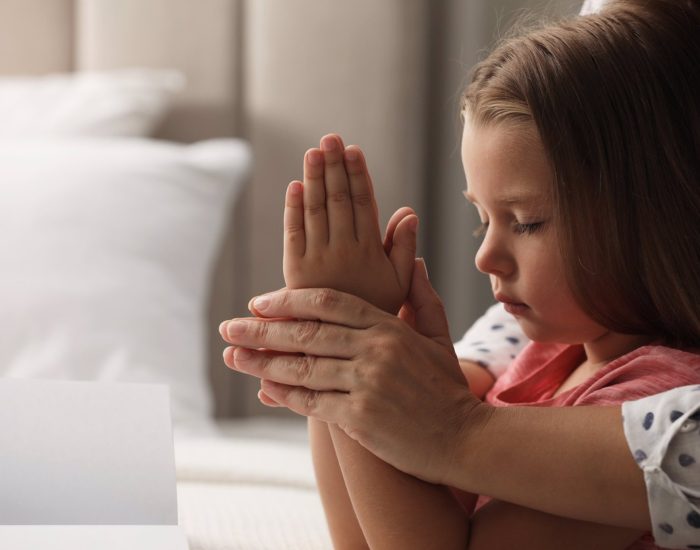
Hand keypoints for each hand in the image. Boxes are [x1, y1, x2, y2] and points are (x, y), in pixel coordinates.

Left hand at [221, 259, 483, 485]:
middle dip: (261, 330)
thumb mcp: (438, 335)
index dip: (289, 301)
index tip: (260, 302)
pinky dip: (284, 394)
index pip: (328, 303)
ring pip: (302, 367)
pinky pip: (311, 401)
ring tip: (232, 357)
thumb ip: (420, 296)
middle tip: (229, 327)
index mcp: (389, 326)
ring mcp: (365, 384)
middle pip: (306, 333)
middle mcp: (374, 350)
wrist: (466, 439)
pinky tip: (262, 386)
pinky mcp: (359, 418)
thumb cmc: (448, 386)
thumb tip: (412, 259)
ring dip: (261, 362)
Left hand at [283, 133, 416, 314]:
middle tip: (330, 138)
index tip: (354, 150)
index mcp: (370, 252)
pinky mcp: (295, 271)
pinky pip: (293, 233)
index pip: (364, 204)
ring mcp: (317, 260)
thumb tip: (408, 212)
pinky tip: (295, 186)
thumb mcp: (399, 284)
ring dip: (314, 178)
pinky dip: (293, 209)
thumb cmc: (376, 312)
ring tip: (314, 152)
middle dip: (335, 167)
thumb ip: (403, 248)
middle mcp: (343, 252)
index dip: (358, 175)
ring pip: (315, 211)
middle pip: (338, 200)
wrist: (343, 350)